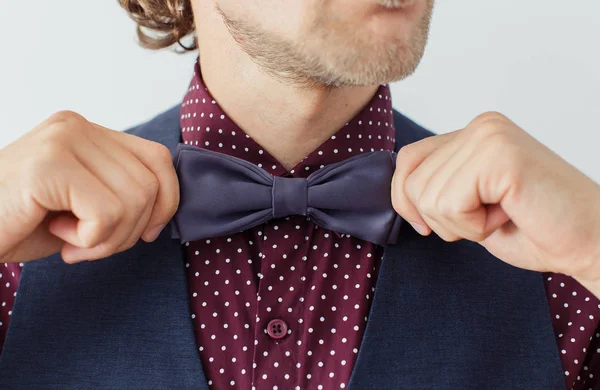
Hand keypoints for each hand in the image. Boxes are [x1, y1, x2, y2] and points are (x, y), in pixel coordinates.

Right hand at [0, 111, 179, 263]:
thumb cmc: (22, 222)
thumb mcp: (84, 203)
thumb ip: (122, 192)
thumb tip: (166, 207)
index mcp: (88, 131)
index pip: (159, 158)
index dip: (166, 200)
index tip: (146, 232)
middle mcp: (76, 126)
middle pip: (150, 184)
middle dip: (131, 230)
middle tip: (93, 244)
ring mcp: (61, 140)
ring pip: (134, 200)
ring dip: (108, 239)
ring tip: (73, 240)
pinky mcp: (48, 164)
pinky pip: (106, 214)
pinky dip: (89, 240)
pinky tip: (57, 234)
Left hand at [392, 112, 599, 288]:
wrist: (590, 242)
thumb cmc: (534, 227)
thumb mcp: (469, 203)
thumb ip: (438, 185)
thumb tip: (398, 189)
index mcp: (473, 133)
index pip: (407, 160)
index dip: (406, 200)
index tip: (426, 226)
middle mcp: (480, 126)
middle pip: (412, 181)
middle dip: (442, 219)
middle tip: (488, 217)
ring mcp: (490, 136)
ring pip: (427, 196)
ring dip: (461, 224)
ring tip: (501, 214)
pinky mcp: (500, 155)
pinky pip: (450, 203)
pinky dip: (474, 226)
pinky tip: (508, 215)